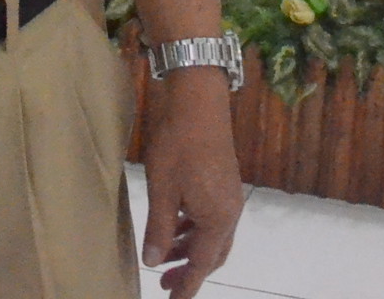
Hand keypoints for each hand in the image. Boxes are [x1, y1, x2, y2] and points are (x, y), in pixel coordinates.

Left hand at [139, 71, 241, 295]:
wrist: (199, 102)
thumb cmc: (177, 146)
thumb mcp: (162, 190)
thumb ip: (159, 229)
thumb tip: (153, 262)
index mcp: (218, 219)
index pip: (202, 265)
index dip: (187, 285)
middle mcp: (229, 212)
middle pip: (212, 254)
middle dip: (189, 270)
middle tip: (165, 283)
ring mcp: (229, 196)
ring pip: (212, 235)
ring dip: (190, 248)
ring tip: (164, 256)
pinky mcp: (223, 182)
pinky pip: (211, 218)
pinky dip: (194, 228)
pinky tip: (175, 223)